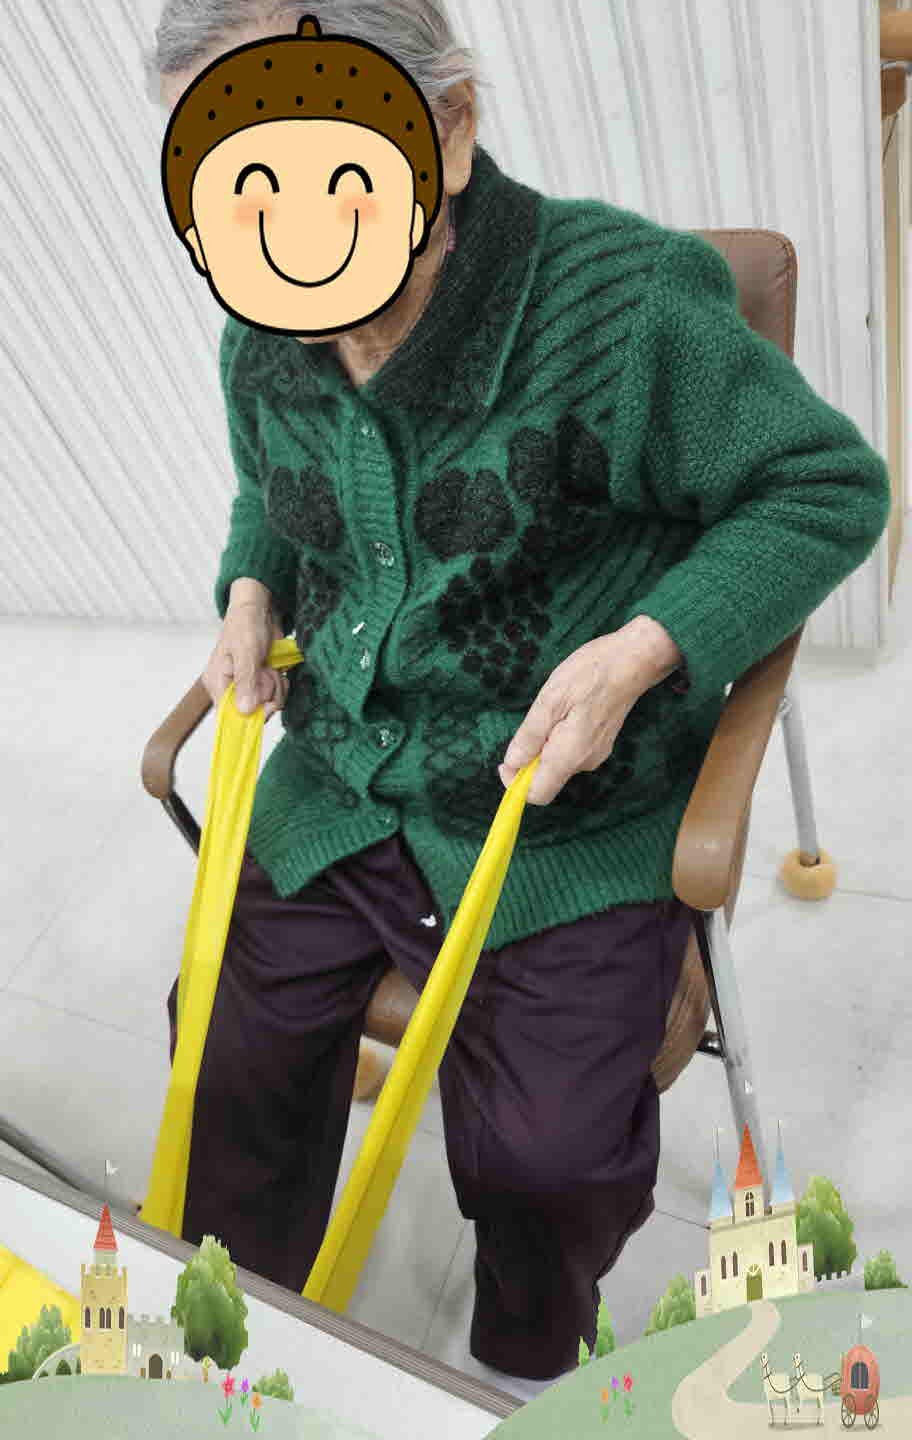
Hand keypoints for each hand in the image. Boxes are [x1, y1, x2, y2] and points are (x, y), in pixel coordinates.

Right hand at [203, 590, 288, 722]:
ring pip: (267, 704)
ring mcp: (249, 686)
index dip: (248, 716)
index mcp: (218, 682)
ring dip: (275, 687)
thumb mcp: (246, 653)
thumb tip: (244, 711)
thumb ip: (245, 681)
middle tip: (266, 673)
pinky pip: (276, 696)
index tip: (264, 706)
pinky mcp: (263, 682)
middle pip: (252, 712)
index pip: (228, 715)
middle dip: (266, 694)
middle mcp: (232, 687)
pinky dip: (281, 685)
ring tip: (270, 667)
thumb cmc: (246, 625)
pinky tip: (277, 670)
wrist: (261, 609)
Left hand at [498, 623, 675, 804]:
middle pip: (547, 778)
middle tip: (535, 719)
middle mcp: (584, 762)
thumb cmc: (589, 674)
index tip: (508, 759)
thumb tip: (511, 764)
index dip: (516, 783)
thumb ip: (530, 737)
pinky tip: (567, 710)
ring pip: (557, 763)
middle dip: (530, 758)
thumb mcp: (550, 700)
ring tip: (555, 709)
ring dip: (545, 744)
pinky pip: (570, 752)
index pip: (538, 794)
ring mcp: (595, 754)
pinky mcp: (600, 744)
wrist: (632, 660)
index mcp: (569, 755)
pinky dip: (558, 739)